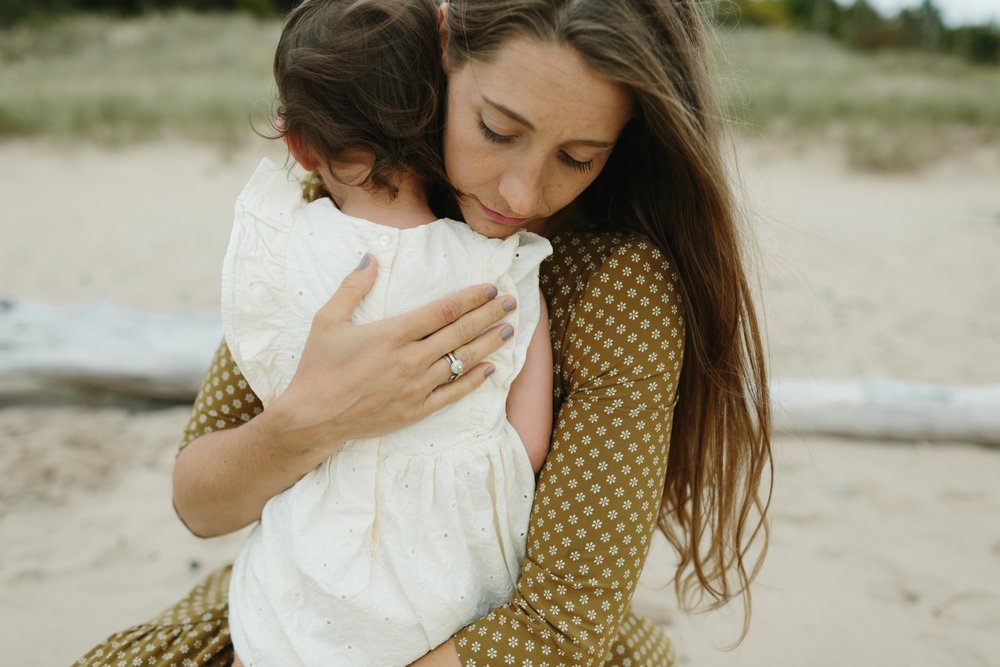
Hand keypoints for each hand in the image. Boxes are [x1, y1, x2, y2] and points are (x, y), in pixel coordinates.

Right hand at [267, 254, 516, 452]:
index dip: (470, 298)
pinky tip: (491, 369)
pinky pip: (453, 394)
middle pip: (459, 332)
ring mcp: (415, 387)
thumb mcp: (327, 321)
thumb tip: (371, 258)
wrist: (311, 418)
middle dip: (489, 315)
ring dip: (487, 344)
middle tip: (512, 303)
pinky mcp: (415, 410)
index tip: (490, 288)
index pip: (443, 310)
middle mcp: (410, 359)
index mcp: (392, 334)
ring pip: (461, 361)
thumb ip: (352, 287)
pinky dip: (474, 381)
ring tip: (508, 330)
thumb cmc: (317, 367)